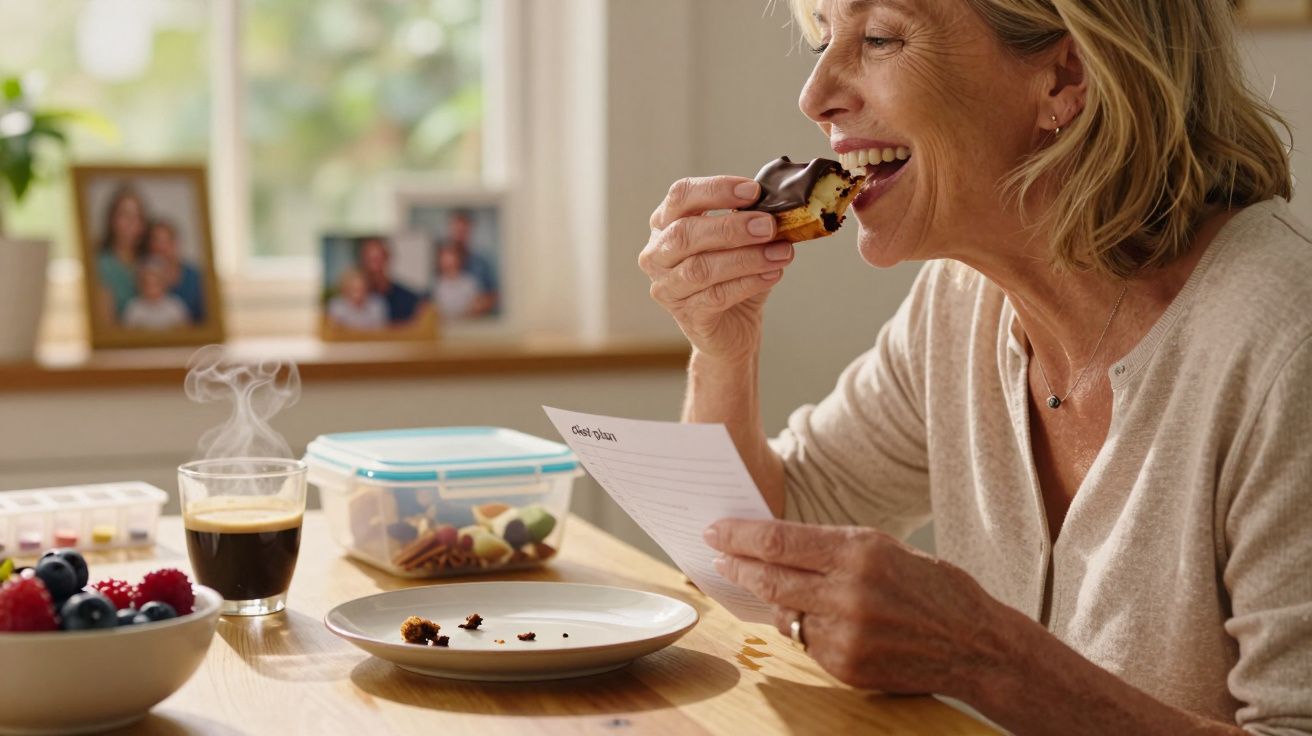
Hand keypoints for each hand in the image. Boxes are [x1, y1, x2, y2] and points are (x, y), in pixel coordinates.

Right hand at [640, 176, 795, 361]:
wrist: (732, 328)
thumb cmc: (732, 276)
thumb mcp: (740, 241)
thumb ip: (750, 221)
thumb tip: (778, 204)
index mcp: (666, 223)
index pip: (681, 196)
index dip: (715, 190)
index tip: (753, 191)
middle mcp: (657, 253)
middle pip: (684, 233)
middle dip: (731, 227)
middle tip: (769, 225)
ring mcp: (666, 287)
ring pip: (700, 268)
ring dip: (745, 258)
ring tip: (780, 253)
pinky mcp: (686, 315)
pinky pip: (715, 296)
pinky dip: (748, 283)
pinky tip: (772, 274)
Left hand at [704, 519, 1005, 698]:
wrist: (975, 645)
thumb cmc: (932, 587)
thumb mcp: (885, 548)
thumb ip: (832, 549)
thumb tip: (777, 546)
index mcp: (860, 552)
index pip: (780, 541)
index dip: (740, 536)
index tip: (716, 530)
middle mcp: (849, 592)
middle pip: (770, 577)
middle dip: (736, 565)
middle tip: (717, 555)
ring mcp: (846, 634)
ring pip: (784, 613)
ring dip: (769, 598)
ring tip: (757, 584)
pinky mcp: (846, 666)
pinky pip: (806, 642)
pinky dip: (802, 627)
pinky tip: (810, 617)